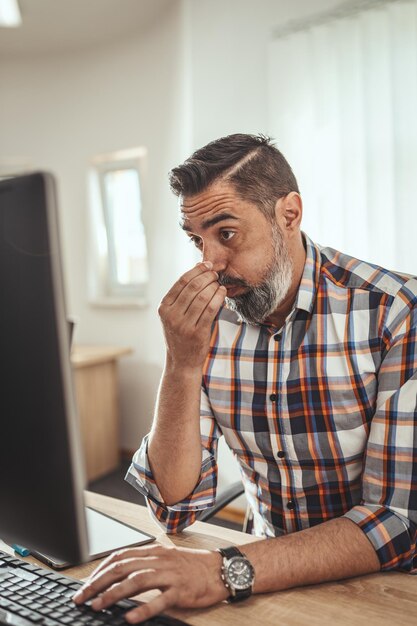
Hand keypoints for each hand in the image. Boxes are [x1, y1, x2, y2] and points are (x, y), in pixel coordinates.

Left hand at [73, 544, 227, 623]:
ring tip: (97, 606)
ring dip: (113, 594)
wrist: (220, 569)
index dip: (99, 570)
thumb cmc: (192, 566)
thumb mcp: (166, 558)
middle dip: (98, 583)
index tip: (85, 584)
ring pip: (136, 581)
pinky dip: (142, 609)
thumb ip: (145, 563)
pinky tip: (129, 618)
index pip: (119, 557)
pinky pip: (159, 600)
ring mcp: (170, 575)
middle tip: (81, 597)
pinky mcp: (181, 591)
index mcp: (153, 551)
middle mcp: (159, 560)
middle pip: (122, 568)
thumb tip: (119, 575)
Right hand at [158, 262, 226, 369]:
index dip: (196, 271)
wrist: (182, 362)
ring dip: (213, 286)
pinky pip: (210, 309)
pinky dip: (218, 297)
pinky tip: (222, 292)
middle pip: (192, 287)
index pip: (181, 282)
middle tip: (215, 273)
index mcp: (164, 308)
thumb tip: (199, 269)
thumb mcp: (175, 315)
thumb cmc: (181, 335)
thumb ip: (183, 296)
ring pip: (202, 297)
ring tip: (219, 283)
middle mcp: (171, 315)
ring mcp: (183, 325)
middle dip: (206, 276)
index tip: (206, 265)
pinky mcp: (197, 332)